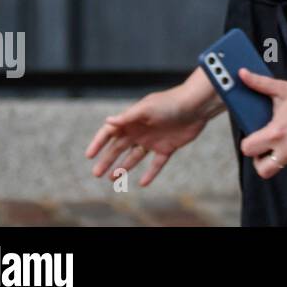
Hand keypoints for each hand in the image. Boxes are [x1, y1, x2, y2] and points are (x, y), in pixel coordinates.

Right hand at [85, 81, 213, 186]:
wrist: (197, 106)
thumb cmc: (170, 103)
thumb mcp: (147, 108)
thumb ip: (128, 117)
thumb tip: (108, 121)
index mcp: (133, 119)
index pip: (111, 131)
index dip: (99, 142)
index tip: (89, 155)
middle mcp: (141, 130)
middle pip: (119, 147)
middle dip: (107, 160)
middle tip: (96, 174)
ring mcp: (154, 140)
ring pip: (134, 157)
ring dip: (123, 167)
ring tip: (112, 179)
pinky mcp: (168, 147)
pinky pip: (156, 163)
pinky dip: (150, 173)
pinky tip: (143, 183)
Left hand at [237, 69, 286, 179]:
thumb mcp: (282, 90)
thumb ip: (259, 83)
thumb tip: (242, 73)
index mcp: (276, 133)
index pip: (248, 149)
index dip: (248, 143)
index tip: (252, 138)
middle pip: (262, 170)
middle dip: (259, 161)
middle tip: (263, 148)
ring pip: (279, 165)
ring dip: (277, 155)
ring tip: (283, 139)